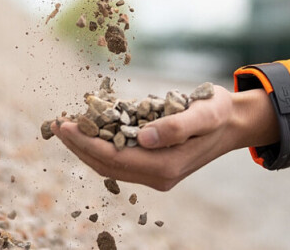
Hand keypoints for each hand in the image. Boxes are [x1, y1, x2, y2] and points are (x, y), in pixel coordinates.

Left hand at [51, 86, 278, 190]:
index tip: (66, 124)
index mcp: (165, 166)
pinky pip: (120, 159)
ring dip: (85, 147)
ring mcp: (155, 174)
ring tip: (66, 127)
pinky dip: (100, 146)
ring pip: (110, 165)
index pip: (114, 158)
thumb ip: (175, 126)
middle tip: (56, 124)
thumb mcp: (204, 113)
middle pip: (106, 165)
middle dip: (79, 146)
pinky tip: (88, 129)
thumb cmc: (218, 113)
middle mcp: (158, 176)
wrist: (233, 123)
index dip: (86, 143)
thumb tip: (143, 138)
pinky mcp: (154, 164)